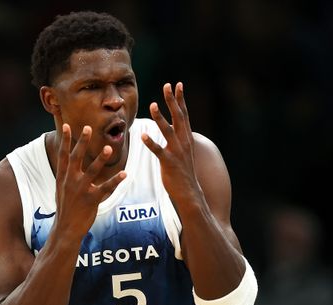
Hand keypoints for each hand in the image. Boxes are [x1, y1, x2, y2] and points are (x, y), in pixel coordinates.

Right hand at [54, 123, 126, 240]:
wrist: (65, 229)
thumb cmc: (65, 209)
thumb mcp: (61, 190)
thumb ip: (66, 176)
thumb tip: (67, 164)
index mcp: (63, 178)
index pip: (63, 155)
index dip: (66, 140)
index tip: (67, 125)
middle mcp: (70, 181)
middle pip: (76, 158)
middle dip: (82, 142)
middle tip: (88, 127)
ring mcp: (80, 190)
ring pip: (92, 171)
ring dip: (101, 158)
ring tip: (108, 147)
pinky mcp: (91, 200)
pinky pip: (105, 188)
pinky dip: (116, 181)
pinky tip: (124, 174)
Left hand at [141, 82, 201, 202]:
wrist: (189, 191)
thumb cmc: (183, 172)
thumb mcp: (183, 151)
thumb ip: (179, 138)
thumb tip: (175, 127)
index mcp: (186, 138)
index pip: (184, 114)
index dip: (180, 99)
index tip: (178, 84)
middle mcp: (183, 142)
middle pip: (178, 117)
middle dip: (172, 101)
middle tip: (167, 85)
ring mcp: (177, 152)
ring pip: (168, 131)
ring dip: (160, 117)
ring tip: (152, 105)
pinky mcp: (168, 163)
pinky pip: (158, 151)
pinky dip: (151, 142)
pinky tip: (142, 135)